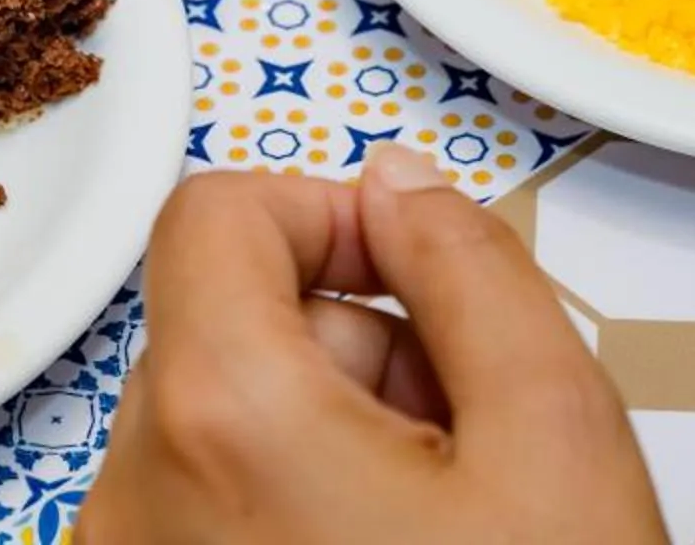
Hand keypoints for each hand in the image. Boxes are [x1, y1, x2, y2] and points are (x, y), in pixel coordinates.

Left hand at [79, 149, 664, 544]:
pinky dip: (299, 509)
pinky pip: (210, 507)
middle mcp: (135, 497)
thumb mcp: (559, 441)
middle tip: (479, 439)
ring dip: (343, 435)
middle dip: (367, 345)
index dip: (336, 216)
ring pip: (229, 423)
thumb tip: (403, 184)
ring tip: (451, 519)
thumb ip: (476, 270)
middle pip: (232, 323)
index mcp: (217, 420)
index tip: (425, 273)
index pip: (216, 210)